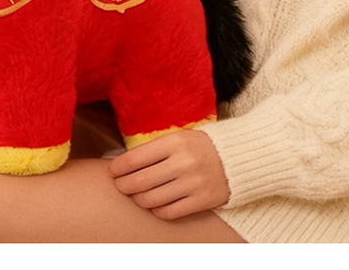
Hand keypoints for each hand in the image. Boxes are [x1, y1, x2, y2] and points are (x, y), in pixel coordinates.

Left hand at [107, 130, 229, 219]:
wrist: (236, 157)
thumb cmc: (199, 146)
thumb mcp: (178, 137)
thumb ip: (154, 149)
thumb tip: (123, 163)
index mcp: (175, 142)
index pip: (136, 158)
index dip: (119, 167)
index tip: (112, 171)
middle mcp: (183, 163)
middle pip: (140, 181)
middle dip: (124, 185)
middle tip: (119, 185)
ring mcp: (193, 184)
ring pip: (152, 199)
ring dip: (138, 199)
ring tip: (136, 194)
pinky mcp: (202, 201)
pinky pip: (169, 212)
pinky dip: (157, 210)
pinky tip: (155, 203)